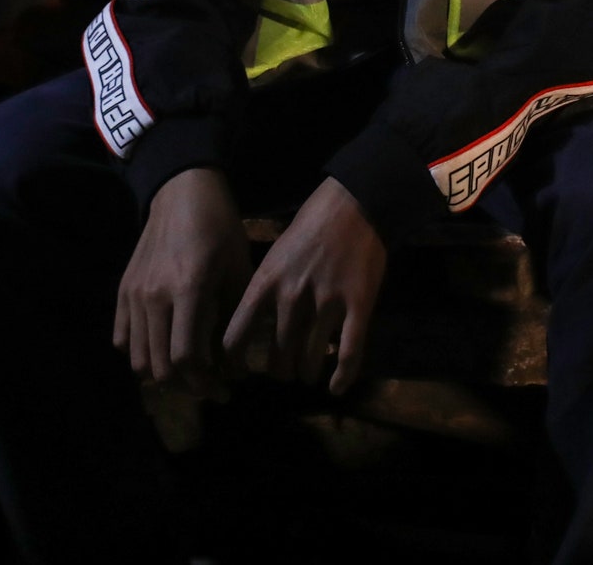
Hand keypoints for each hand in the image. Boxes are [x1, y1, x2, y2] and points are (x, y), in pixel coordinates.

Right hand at [113, 168, 248, 395]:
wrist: (181, 191)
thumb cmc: (220, 227)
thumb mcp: (239, 268)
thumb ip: (234, 319)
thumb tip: (235, 368)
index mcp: (189, 288)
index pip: (186, 357)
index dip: (205, 383)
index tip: (224, 390)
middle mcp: (154, 296)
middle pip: (161, 366)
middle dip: (188, 386)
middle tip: (210, 387)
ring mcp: (133, 294)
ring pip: (138, 359)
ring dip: (163, 374)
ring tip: (187, 372)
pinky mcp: (122, 290)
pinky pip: (121, 339)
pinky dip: (140, 354)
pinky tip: (162, 348)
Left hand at [223, 176, 385, 396]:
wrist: (355, 202)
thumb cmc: (311, 226)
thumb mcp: (276, 255)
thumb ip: (265, 290)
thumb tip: (252, 327)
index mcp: (266, 281)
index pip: (236, 336)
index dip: (234, 363)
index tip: (237, 373)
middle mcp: (292, 296)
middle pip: (277, 355)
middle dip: (279, 371)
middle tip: (282, 372)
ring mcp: (327, 302)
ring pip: (310, 359)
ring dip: (306, 373)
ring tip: (307, 375)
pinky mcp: (358, 305)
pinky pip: (349, 352)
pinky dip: (342, 376)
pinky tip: (336, 388)